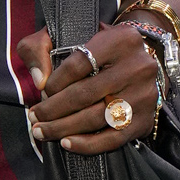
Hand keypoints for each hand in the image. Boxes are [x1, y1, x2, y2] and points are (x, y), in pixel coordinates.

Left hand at [15, 22, 159, 154]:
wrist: (137, 60)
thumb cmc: (95, 49)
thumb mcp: (66, 35)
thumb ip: (39, 48)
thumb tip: (39, 79)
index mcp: (120, 39)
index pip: (78, 64)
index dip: (54, 83)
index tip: (42, 92)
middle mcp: (138, 66)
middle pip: (85, 94)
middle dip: (53, 110)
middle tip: (34, 117)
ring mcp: (144, 94)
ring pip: (96, 117)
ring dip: (63, 128)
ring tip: (42, 131)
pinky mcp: (145, 118)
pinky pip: (113, 138)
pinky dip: (87, 145)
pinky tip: (66, 143)